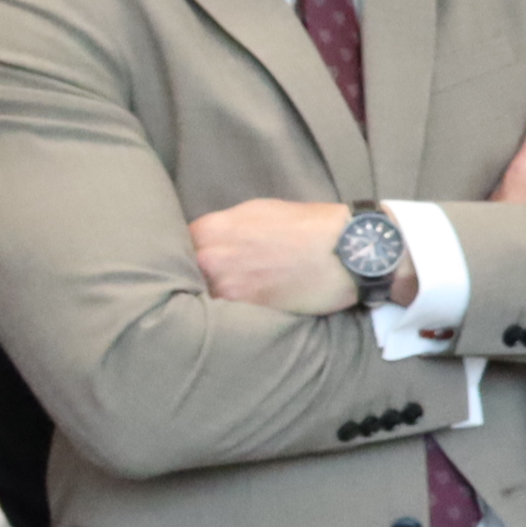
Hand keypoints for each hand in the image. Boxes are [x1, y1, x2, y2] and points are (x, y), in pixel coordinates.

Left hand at [188, 200, 363, 313]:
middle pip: (183, 274)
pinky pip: (227, 316)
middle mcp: (211, 258)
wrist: (350, 251)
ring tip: (228, 298)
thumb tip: (211, 240)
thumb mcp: (261, 210)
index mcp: (212, 229)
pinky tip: (243, 311)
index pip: (175, 246)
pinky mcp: (250, 312)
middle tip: (207, 281)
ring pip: (203, 297)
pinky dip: (232, 314)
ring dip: (211, 299)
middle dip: (193, 278)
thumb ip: (227, 226)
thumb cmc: (311, 226)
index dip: (184, 254)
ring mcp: (228, 287)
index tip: (192, 261)